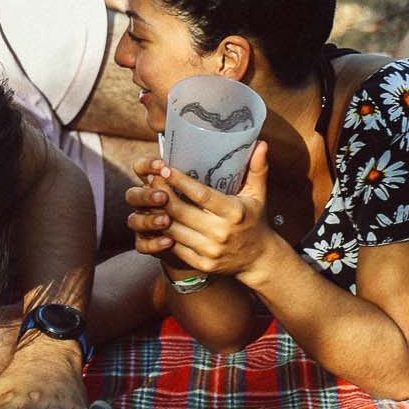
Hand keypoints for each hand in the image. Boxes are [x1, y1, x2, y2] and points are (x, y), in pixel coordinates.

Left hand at [125, 144, 278, 284]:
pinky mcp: (201, 264)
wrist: (259, 259)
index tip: (165, 168)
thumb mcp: (258, 195)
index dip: (180, 181)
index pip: (201, 195)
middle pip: (181, 212)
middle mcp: (221, 233)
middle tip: (150, 178)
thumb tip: (261, 143)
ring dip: (156, 213)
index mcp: (234, 212)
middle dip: (162, 194)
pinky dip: (162, 232)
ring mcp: (210, 251)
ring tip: (148, 196)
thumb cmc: (255, 220)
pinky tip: (154, 219)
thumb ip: (257, 169)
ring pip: (173, 229)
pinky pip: (174, 246)